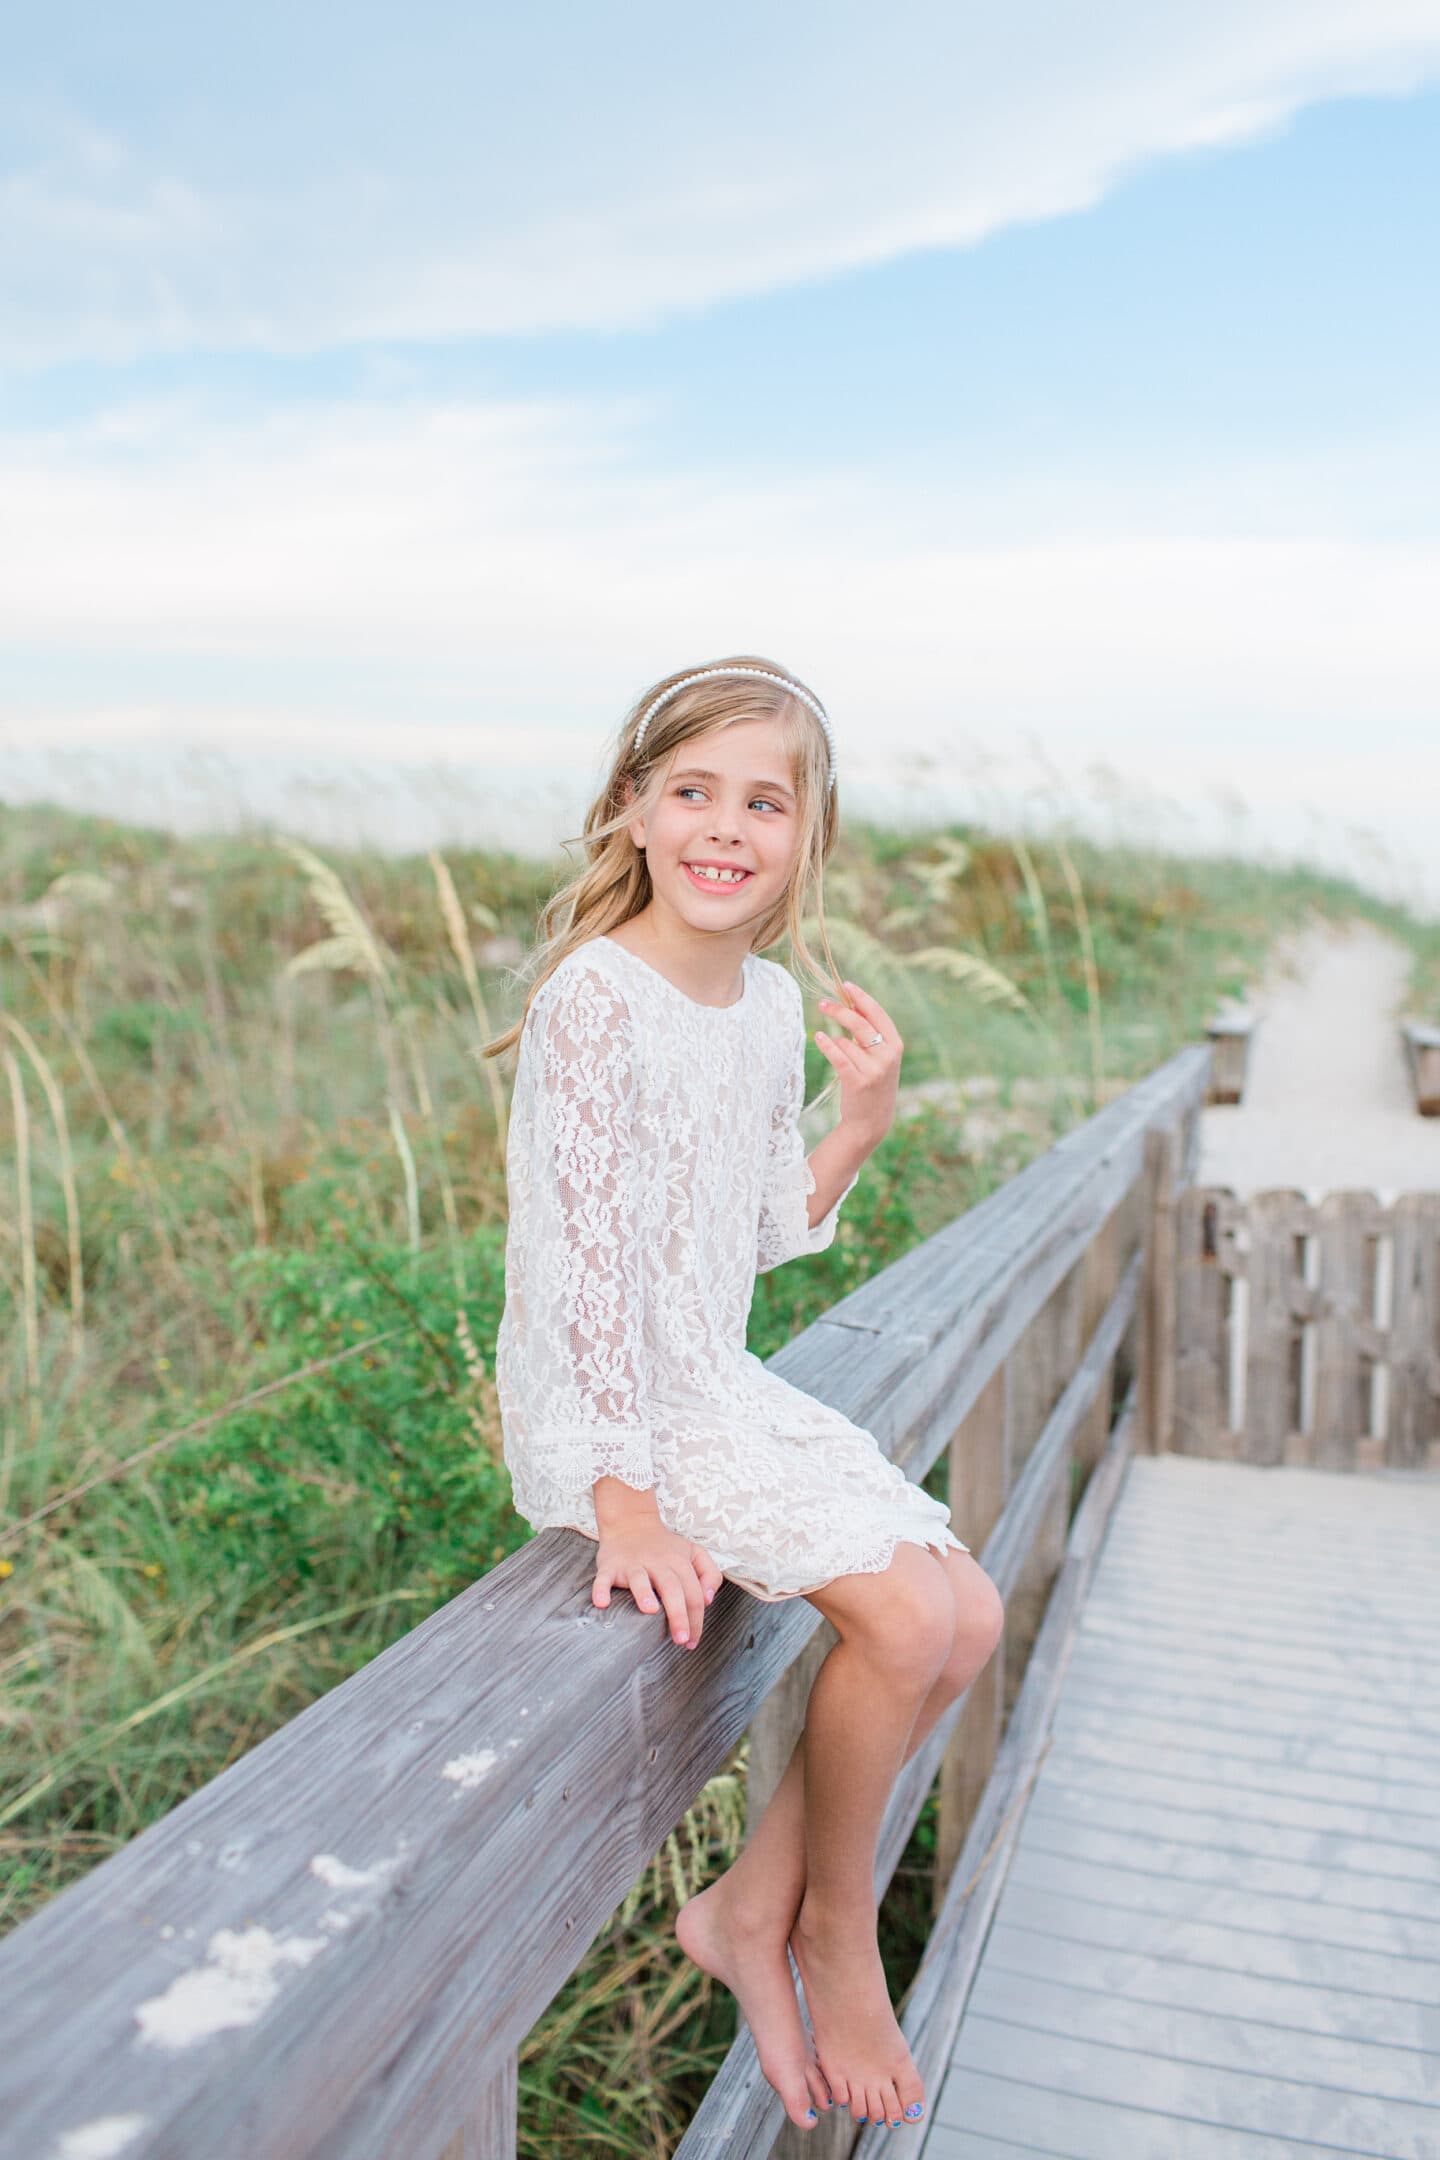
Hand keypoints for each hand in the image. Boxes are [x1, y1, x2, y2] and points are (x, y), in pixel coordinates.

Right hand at [592, 1519, 724, 1648]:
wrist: (630, 1522)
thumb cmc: (665, 1547)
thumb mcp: (694, 1552)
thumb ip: (710, 1574)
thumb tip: (708, 1600)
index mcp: (679, 1562)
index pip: (693, 1593)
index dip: (696, 1619)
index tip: (692, 1641)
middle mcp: (657, 1562)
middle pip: (672, 1588)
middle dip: (678, 1614)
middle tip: (681, 1639)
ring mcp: (632, 1563)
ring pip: (639, 1578)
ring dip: (644, 1594)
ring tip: (650, 1610)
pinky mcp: (610, 1565)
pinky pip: (604, 1577)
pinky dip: (601, 1589)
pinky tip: (602, 1603)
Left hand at [814, 978, 902, 1145]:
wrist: (872, 1122)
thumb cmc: (874, 1084)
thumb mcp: (881, 1058)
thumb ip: (871, 1035)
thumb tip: (853, 1004)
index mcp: (896, 1046)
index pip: (878, 1014)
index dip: (861, 998)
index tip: (846, 985)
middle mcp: (888, 1056)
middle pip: (860, 1023)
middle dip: (840, 1010)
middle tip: (822, 1003)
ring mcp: (874, 1070)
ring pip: (846, 1042)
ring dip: (834, 1042)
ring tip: (830, 1045)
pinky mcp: (857, 1081)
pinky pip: (838, 1056)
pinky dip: (827, 1045)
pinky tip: (819, 1037)